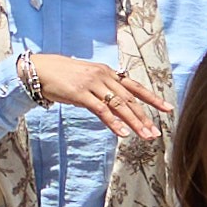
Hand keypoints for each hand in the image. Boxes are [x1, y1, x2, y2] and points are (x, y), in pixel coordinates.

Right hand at [25, 53, 163, 142]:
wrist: (39, 70)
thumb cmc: (62, 75)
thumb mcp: (87, 78)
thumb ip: (102, 88)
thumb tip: (116, 103)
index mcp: (107, 71)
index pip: (134, 86)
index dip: (152, 98)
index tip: (167, 109)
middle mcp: (103, 75)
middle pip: (129, 99)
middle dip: (144, 117)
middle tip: (156, 132)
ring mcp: (92, 84)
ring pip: (119, 105)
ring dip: (133, 122)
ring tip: (144, 136)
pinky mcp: (80, 94)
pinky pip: (101, 110)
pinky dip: (113, 122)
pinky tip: (122, 133)